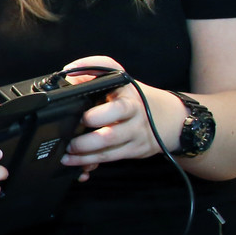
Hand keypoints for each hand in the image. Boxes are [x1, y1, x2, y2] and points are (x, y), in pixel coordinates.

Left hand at [60, 56, 186, 165]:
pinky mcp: (134, 150)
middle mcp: (133, 119)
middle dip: (88, 141)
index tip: (82, 117)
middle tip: (70, 140)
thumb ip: (94, 70)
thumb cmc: (132, 96)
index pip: (117, 107)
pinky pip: (111, 159)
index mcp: (128, 98)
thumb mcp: (119, 77)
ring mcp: (134, 136)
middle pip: (111, 135)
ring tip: (67, 155)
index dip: (98, 115)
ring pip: (109, 151)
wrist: (168, 117)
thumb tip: (69, 72)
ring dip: (85, 156)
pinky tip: (77, 164)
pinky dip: (92, 163)